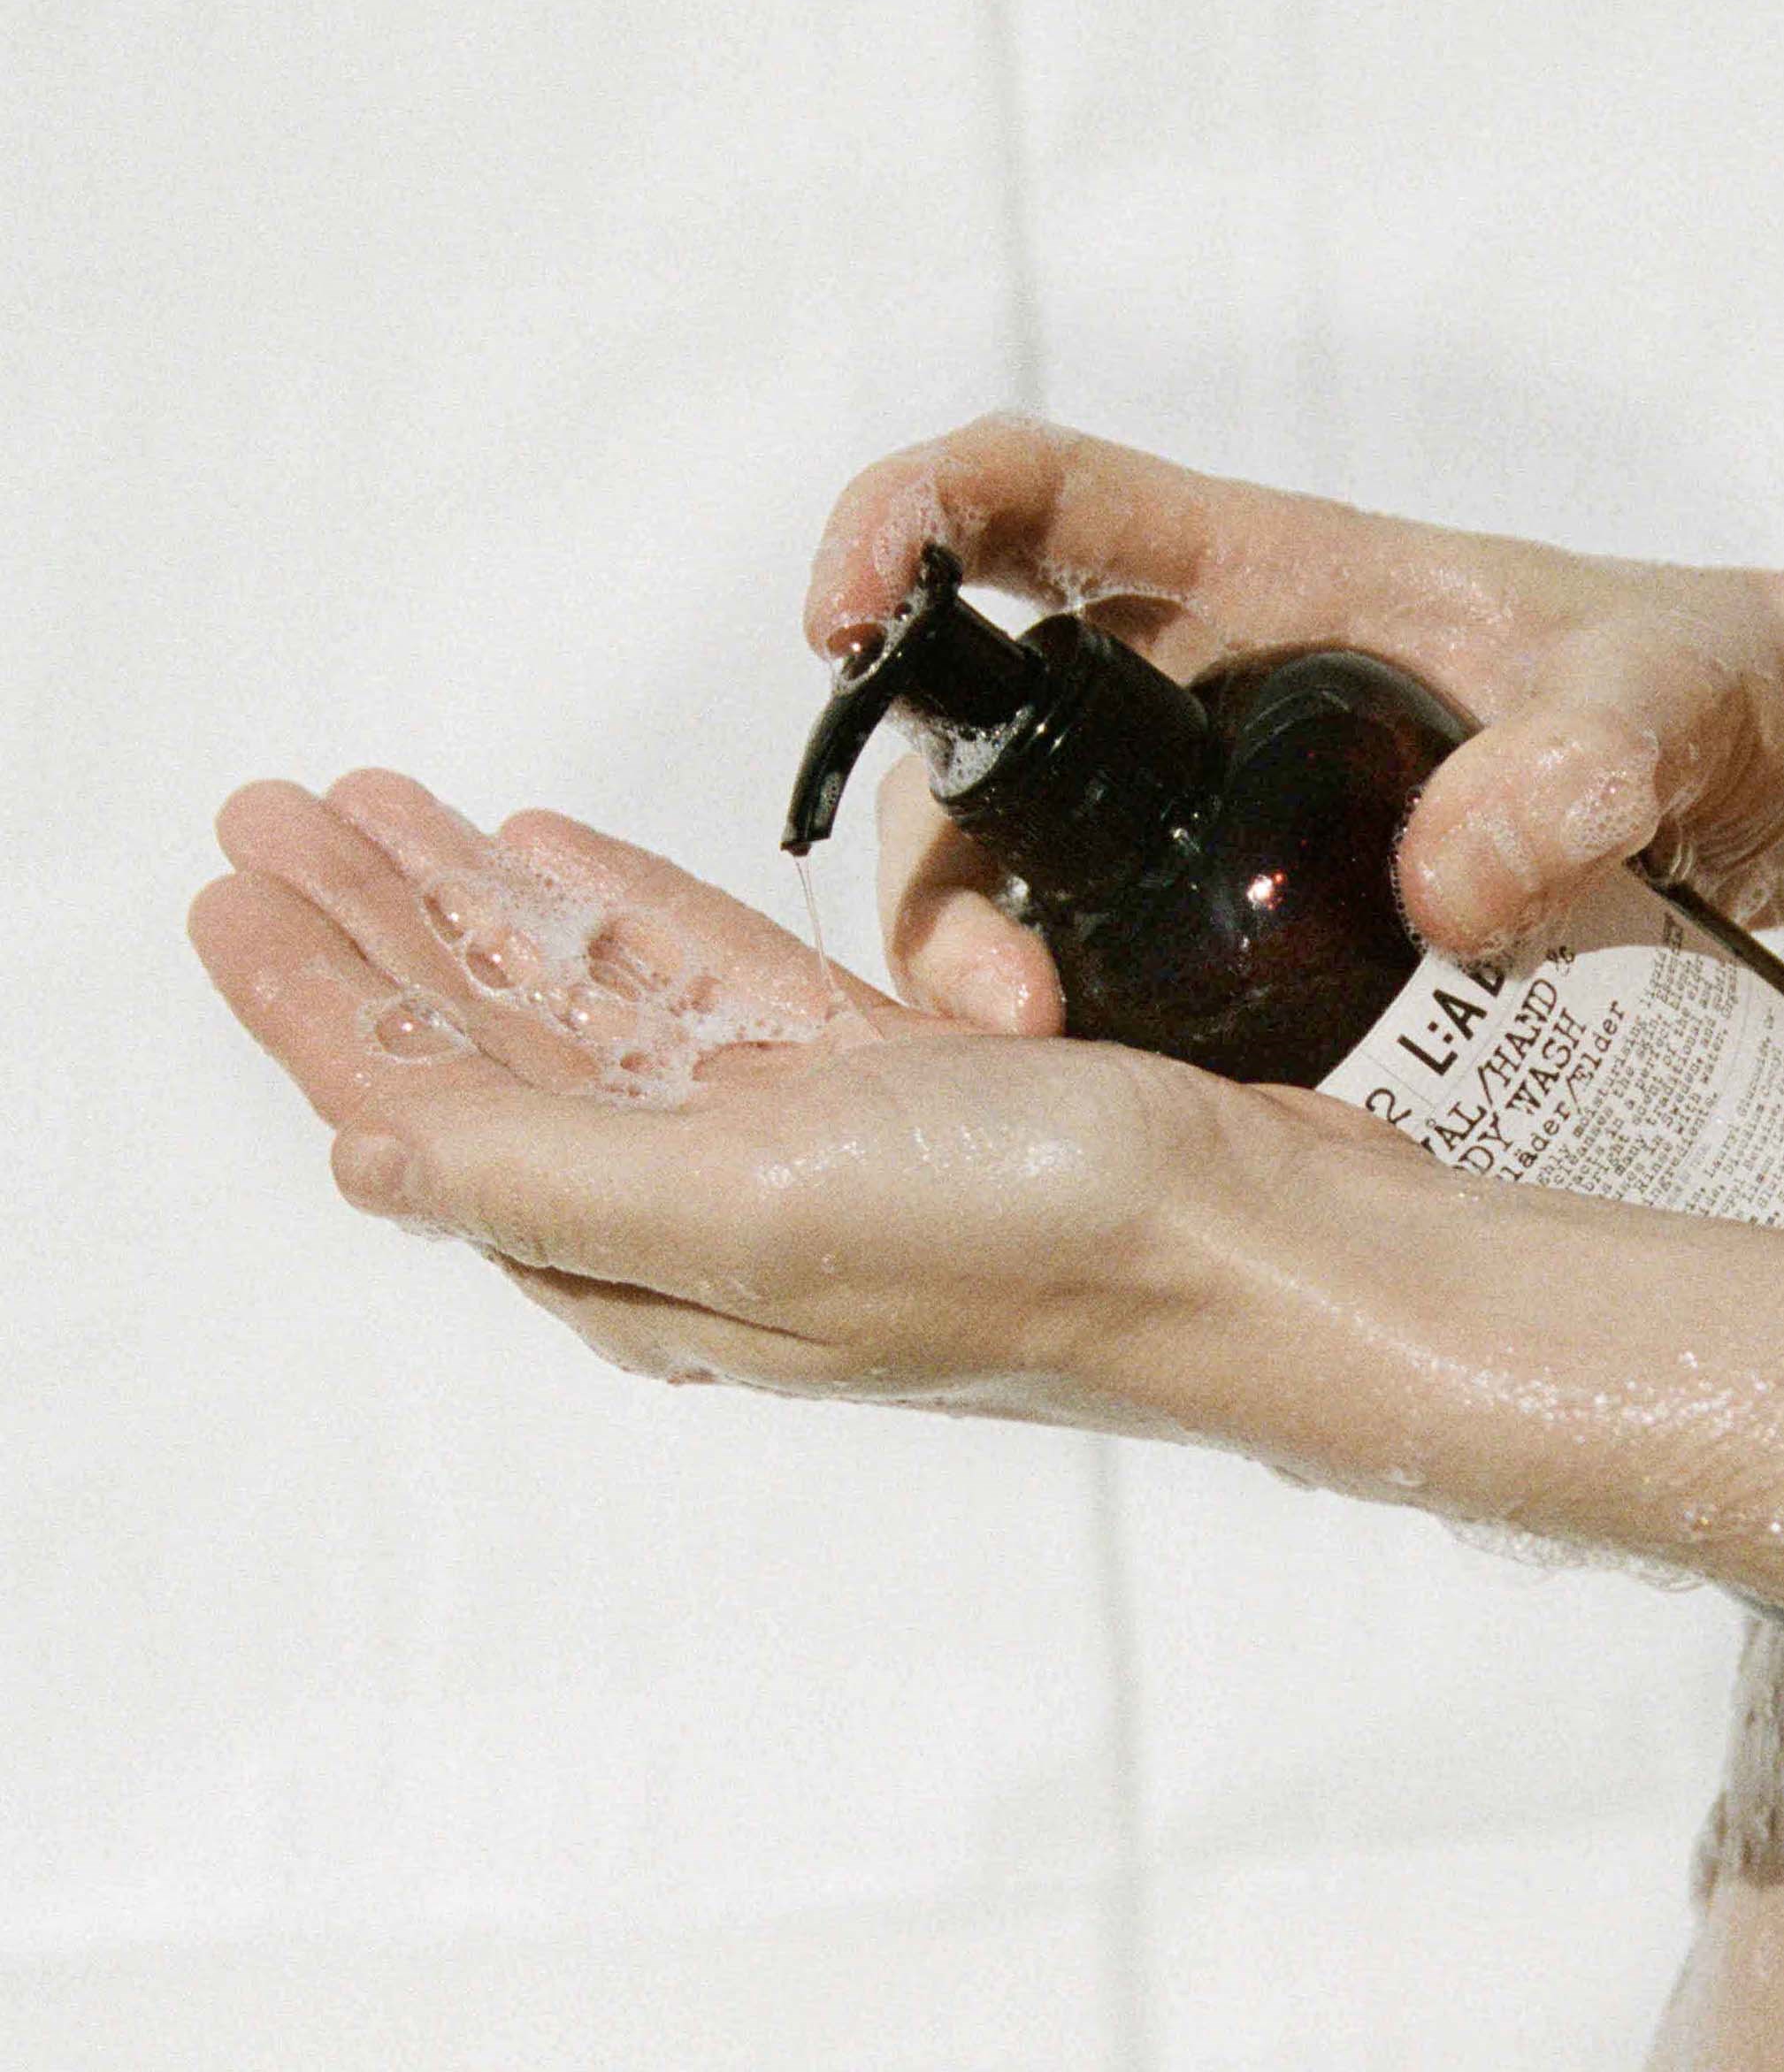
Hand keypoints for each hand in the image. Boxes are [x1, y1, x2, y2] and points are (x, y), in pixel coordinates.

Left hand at [188, 771, 1376, 1423]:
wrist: (1258, 1243)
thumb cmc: (1033, 1243)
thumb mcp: (757, 1209)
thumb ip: (549, 1172)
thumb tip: (360, 1153)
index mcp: (649, 1264)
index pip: (434, 1116)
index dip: (324, 1003)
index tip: (237, 892)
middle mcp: (706, 1213)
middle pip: (499, 1048)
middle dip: (382, 931)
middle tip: (281, 814)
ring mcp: (797, 1145)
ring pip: (599, 1004)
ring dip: (488, 905)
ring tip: (393, 808)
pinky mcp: (883, 1085)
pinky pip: (719, 985)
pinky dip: (635, 913)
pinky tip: (559, 859)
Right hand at [806, 413, 1783, 1032]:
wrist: (1749, 793)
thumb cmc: (1688, 694)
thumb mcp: (1658, 706)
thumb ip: (1589, 761)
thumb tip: (1449, 884)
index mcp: (1243, 573)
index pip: (1022, 499)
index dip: (901, 520)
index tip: (842, 611)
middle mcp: (1182, 699)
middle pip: (972, 760)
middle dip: (937, 877)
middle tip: (1004, 1010)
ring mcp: (1195, 830)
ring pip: (1013, 892)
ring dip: (985, 986)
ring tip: (1056, 1090)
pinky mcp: (1228, 938)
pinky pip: (1105, 984)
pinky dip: (1083, 1054)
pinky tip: (1124, 1134)